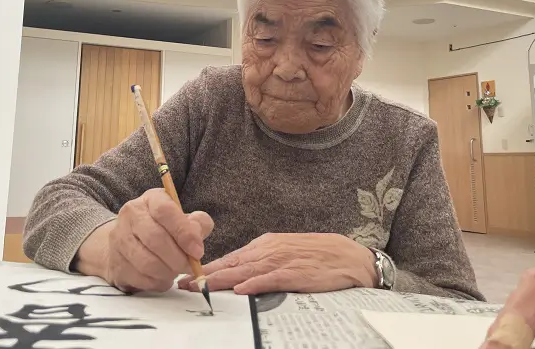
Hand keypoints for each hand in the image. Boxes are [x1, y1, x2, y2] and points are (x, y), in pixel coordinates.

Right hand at [74, 188, 213, 292]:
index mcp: (151, 199)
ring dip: (168, 272)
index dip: (184, 232)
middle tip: (191, 267)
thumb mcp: (182, 219)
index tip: (198, 251)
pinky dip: (157, 282)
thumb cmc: (163, 229)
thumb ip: (197, 224)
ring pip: (147, 262)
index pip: (165, 211)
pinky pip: (141, 279)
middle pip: (156, 238)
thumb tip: (197, 236)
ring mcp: (119, 239)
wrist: (127, 241)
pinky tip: (163, 277)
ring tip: (176, 271)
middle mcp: (131, 215)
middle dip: (178, 258)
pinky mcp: (115, 263)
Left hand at [178, 232, 376, 294]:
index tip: (186, 276)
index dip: (207, 268)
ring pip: (246, 271)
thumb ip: (262, 261)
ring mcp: (283, 261)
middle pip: (232, 264)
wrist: (350, 255)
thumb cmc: (317, 255)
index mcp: (265, 245)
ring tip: (202, 288)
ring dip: (222, 280)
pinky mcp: (297, 273)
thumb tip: (238, 274)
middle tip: (183, 284)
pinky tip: (242, 290)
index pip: (230, 258)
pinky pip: (272, 279)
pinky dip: (256, 284)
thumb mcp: (285, 252)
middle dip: (206, 275)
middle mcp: (270, 250)